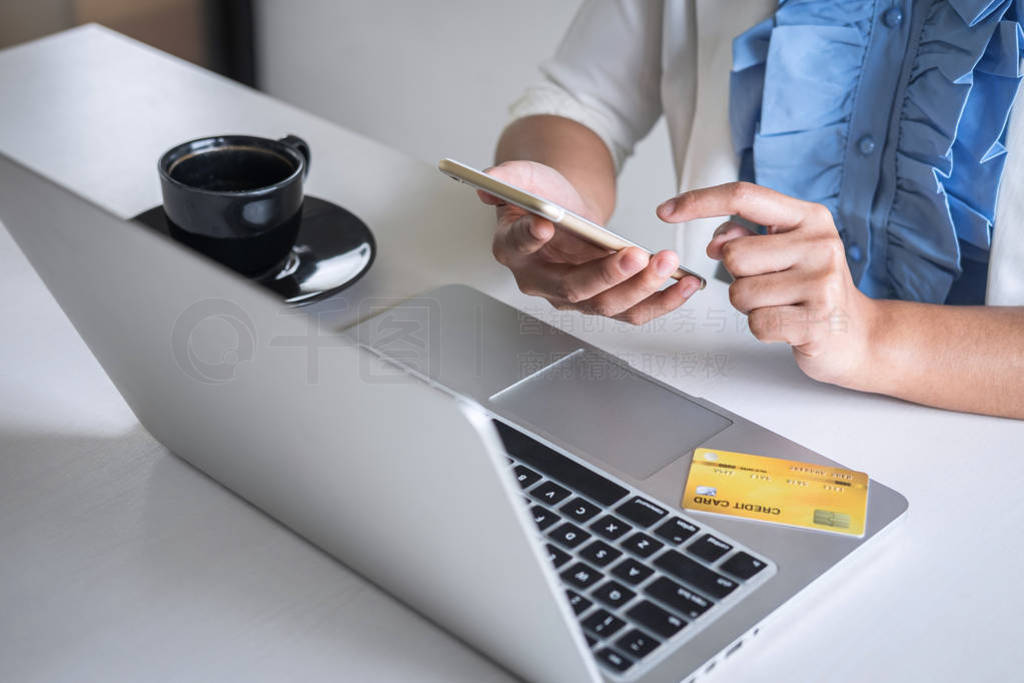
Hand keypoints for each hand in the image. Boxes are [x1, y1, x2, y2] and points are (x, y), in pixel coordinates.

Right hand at [481, 160, 702, 324]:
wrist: (562, 211)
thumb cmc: (542, 196)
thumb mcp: (522, 176)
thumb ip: (504, 177)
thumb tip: (488, 181)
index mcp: (513, 248)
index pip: (519, 246)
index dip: (530, 238)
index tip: (545, 225)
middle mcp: (540, 281)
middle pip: (573, 288)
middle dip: (607, 274)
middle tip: (636, 255)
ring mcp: (573, 296)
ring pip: (607, 305)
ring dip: (642, 290)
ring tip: (670, 266)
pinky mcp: (603, 300)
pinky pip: (633, 310)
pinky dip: (661, 301)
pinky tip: (686, 284)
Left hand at [657, 182, 879, 385]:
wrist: (857, 334)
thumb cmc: (811, 288)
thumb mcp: (783, 251)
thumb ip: (746, 236)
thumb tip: (716, 240)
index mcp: (809, 217)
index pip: (743, 196)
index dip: (699, 201)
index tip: (665, 211)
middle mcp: (820, 243)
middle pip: (733, 255)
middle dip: (738, 276)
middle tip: (771, 285)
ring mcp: (822, 282)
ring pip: (740, 293)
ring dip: (749, 305)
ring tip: (781, 304)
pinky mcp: (817, 321)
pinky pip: (756, 323)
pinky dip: (762, 328)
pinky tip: (787, 324)